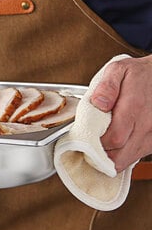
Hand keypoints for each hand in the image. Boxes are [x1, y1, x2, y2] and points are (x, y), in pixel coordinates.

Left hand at [91, 55, 151, 170]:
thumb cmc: (139, 74)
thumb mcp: (119, 70)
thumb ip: (107, 86)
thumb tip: (98, 103)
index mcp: (134, 107)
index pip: (113, 138)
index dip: (95, 144)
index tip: (84, 139)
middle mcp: (146, 124)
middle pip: (119, 155)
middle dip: (100, 155)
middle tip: (88, 146)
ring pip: (128, 159)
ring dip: (110, 158)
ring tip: (99, 147)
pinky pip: (136, 155)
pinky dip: (122, 155)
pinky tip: (113, 146)